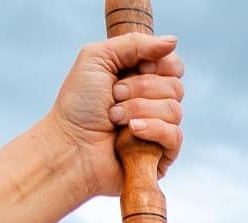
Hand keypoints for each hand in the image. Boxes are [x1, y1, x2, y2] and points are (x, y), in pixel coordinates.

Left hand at [48, 34, 183, 197]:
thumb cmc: (79, 105)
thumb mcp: (99, 58)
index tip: (134, 67)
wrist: (72, 146)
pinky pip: (175, 136)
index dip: (158, 64)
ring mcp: (159, 130)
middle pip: (175, 86)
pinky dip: (153, 129)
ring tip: (114, 118)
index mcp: (141, 79)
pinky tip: (132, 132)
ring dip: (140, 109)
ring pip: (175, 110)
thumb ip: (135, 43)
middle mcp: (153, 104)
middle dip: (142, 88)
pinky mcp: (162, 156)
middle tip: (114, 95)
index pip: (173, 66)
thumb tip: (173, 41)